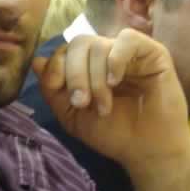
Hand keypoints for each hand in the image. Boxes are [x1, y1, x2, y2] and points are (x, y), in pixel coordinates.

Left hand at [32, 29, 189, 173]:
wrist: (146, 151)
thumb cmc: (113, 134)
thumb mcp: (72, 116)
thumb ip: (53, 90)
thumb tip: (36, 61)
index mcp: (89, 66)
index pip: (66, 50)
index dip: (58, 67)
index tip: (64, 95)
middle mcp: (108, 55)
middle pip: (80, 43)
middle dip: (74, 73)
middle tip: (81, 103)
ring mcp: (130, 53)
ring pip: (99, 45)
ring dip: (96, 79)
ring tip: (104, 105)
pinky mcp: (153, 53)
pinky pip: (127, 39)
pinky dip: (115, 59)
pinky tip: (115, 82)